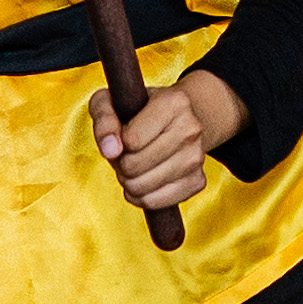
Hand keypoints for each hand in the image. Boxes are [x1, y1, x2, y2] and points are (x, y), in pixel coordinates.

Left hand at [89, 67, 247, 211]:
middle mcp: (191, 129)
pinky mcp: (198, 181)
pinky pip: (155, 202)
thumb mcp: (112, 102)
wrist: (176, 119)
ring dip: (128, 181)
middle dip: (121, 163)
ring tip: (134, 164)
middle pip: (134, 166)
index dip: (117, 142)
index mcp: (174, 103)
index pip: (131, 140)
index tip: (123, 133)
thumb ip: (104, 120)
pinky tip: (143, 181)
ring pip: (142, 187)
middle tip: (126, 153)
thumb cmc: (138, 109)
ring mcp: (198, 157)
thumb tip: (110, 150)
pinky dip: (141, 197)